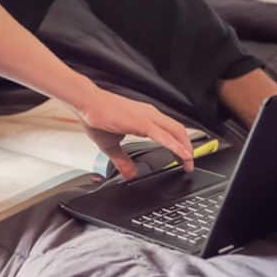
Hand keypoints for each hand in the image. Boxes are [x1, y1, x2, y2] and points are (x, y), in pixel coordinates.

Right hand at [75, 86, 194, 179]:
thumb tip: (130, 174)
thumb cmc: (96, 116)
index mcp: (144, 118)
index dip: (179, 144)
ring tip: (189, 162)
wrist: (87, 103)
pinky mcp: (141, 122)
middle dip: (187, 147)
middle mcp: (149, 114)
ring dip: (185, 147)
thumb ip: (122, 160)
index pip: (169, 130)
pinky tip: (181, 154)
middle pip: (178, 130)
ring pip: (175, 131)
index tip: (182, 158)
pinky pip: (163, 135)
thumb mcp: (111, 145)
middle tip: (189, 164)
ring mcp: (147, 117)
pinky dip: (175, 145)